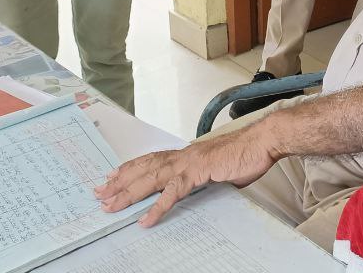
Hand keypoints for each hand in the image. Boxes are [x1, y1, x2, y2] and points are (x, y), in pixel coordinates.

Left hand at [95, 127, 277, 226]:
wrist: (262, 142)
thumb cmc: (245, 154)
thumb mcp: (219, 168)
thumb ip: (204, 177)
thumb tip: (201, 186)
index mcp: (186, 154)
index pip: (151, 160)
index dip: (130, 168)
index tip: (112, 176)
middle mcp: (183, 155)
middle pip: (143, 168)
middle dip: (119, 181)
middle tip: (99, 193)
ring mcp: (189, 163)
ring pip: (150, 179)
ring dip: (129, 193)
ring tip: (112, 206)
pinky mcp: (198, 172)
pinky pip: (172, 192)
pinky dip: (157, 207)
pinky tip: (145, 219)